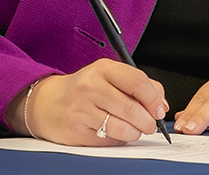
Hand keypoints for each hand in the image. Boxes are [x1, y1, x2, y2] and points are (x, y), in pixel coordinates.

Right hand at [4, 59, 167, 145]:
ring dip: (135, 133)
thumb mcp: (110, 77)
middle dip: (148, 122)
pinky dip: (118, 140)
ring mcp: (82, 109)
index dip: (154, 99)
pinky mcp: (77, 130)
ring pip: (123, 128)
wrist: (48, 103)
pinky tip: (113, 132)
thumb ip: (138, 85)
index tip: (158, 108)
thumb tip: (160, 103)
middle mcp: (91, 86)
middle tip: (150, 125)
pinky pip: (108, 140)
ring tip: (134, 129)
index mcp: (103, 69)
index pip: (137, 81)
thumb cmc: (85, 89)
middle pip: (132, 108)